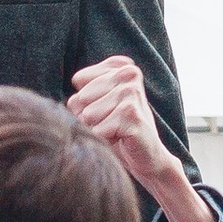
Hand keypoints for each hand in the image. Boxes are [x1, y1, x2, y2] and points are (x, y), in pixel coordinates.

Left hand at [68, 55, 173, 185]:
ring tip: (117, 130)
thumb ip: (81, 95)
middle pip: (81, 98)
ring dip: (98, 129)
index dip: (85, 102)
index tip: (106, 108)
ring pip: (88, 115)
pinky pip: (98, 131)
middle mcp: (129, 72)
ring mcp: (132, 92)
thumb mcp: (97, 104)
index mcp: (121, 65)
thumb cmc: (117, 129)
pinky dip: (105, 141)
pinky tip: (122, 138)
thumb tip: (74, 101)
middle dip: (90, 117)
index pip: (79, 80)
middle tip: (112, 122)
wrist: (147, 156)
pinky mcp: (131, 113)